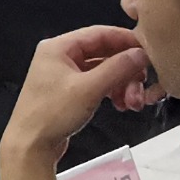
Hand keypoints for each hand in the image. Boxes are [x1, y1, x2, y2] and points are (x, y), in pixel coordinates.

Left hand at [0, 25, 156, 179]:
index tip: (148, 51)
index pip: (99, 33)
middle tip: (141, 87)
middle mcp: (60, 56)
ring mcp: (64, 75)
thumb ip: (117, 68)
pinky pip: (97, 84)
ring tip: (133, 103)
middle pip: (104, 53)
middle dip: (126, 71)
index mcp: (58, 47)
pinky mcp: (69, 92)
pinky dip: (112, 92)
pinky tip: (122, 105)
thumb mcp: (89, 88)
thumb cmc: (52, 114)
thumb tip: (141, 53)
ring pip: (103, 71)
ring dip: (122, 84)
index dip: (126, 41)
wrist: (30, 146)